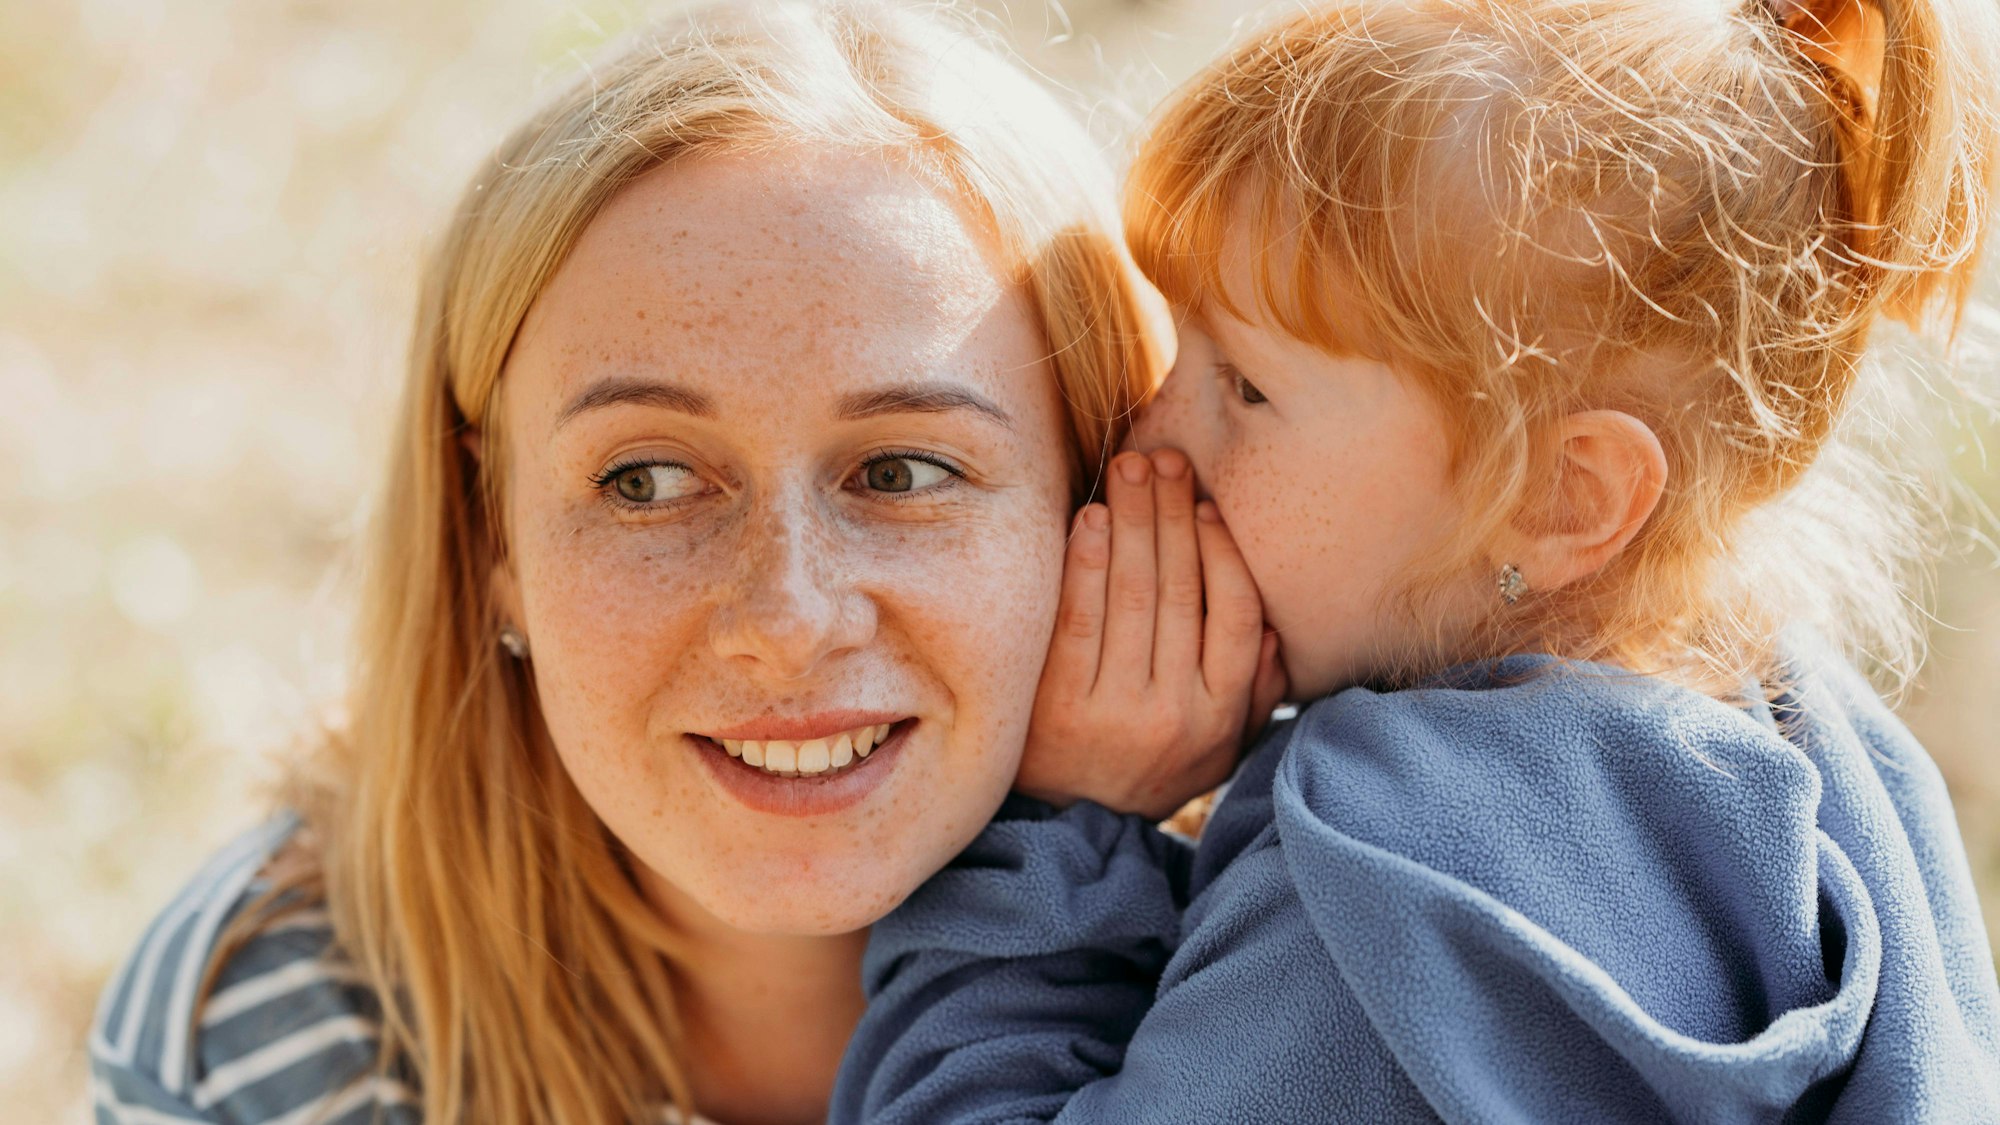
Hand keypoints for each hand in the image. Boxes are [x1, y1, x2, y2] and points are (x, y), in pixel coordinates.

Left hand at [1017, 448, 1287, 819]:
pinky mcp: (1058, 709)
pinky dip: (1084, 562)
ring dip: (1132, 522)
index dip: (1222, 553)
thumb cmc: (1154, 767)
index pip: (1234, 616)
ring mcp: (1115, 712)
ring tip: (1129, 471)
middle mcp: (1174, 714)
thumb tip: (1274, 629)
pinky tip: (1087, 519)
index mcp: (1220, 717)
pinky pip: (1078, 619)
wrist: (1075, 825)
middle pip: (1180, 592)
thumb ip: (1254, 691)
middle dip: (1172, 516)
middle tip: (1166, 461)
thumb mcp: (1221, 747)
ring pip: (1132, 596)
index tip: (1208, 506)